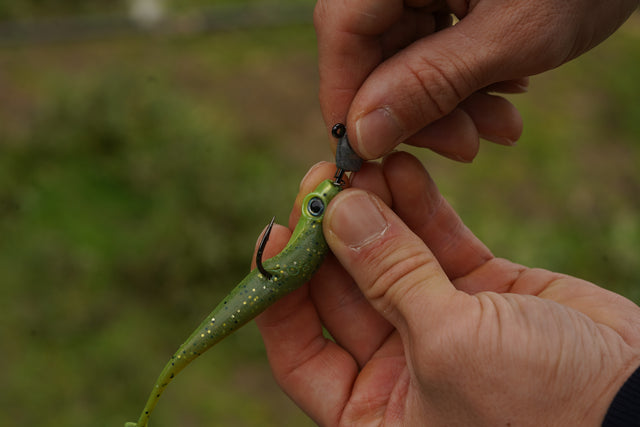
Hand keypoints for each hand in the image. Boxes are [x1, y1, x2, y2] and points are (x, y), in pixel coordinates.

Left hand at [255, 152, 639, 424]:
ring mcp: (439, 326)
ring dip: (375, 211)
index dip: (281, 290)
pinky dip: (419, 209)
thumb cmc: (541, 412)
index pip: (299, 350)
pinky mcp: (480, 292)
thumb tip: (339, 213)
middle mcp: (398, 372)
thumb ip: (391, 276)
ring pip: (389, 259)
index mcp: (373, 413)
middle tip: (325, 177)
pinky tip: (400, 169)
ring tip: (363, 162)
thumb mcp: (450, 346)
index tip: (278, 232)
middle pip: (342, 291)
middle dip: (332, 233)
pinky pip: (436, 246)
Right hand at [315, 0, 637, 160]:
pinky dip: (464, 84)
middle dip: (417, 111)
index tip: (367, 155)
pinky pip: (434, 51)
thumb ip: (429, 84)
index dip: (348, 99)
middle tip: (463, 147)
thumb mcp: (511, 36)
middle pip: (374, 51)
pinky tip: (503, 96)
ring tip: (500, 127)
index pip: (344, 31)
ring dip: (448, 105)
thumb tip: (361, 136)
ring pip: (405, 59)